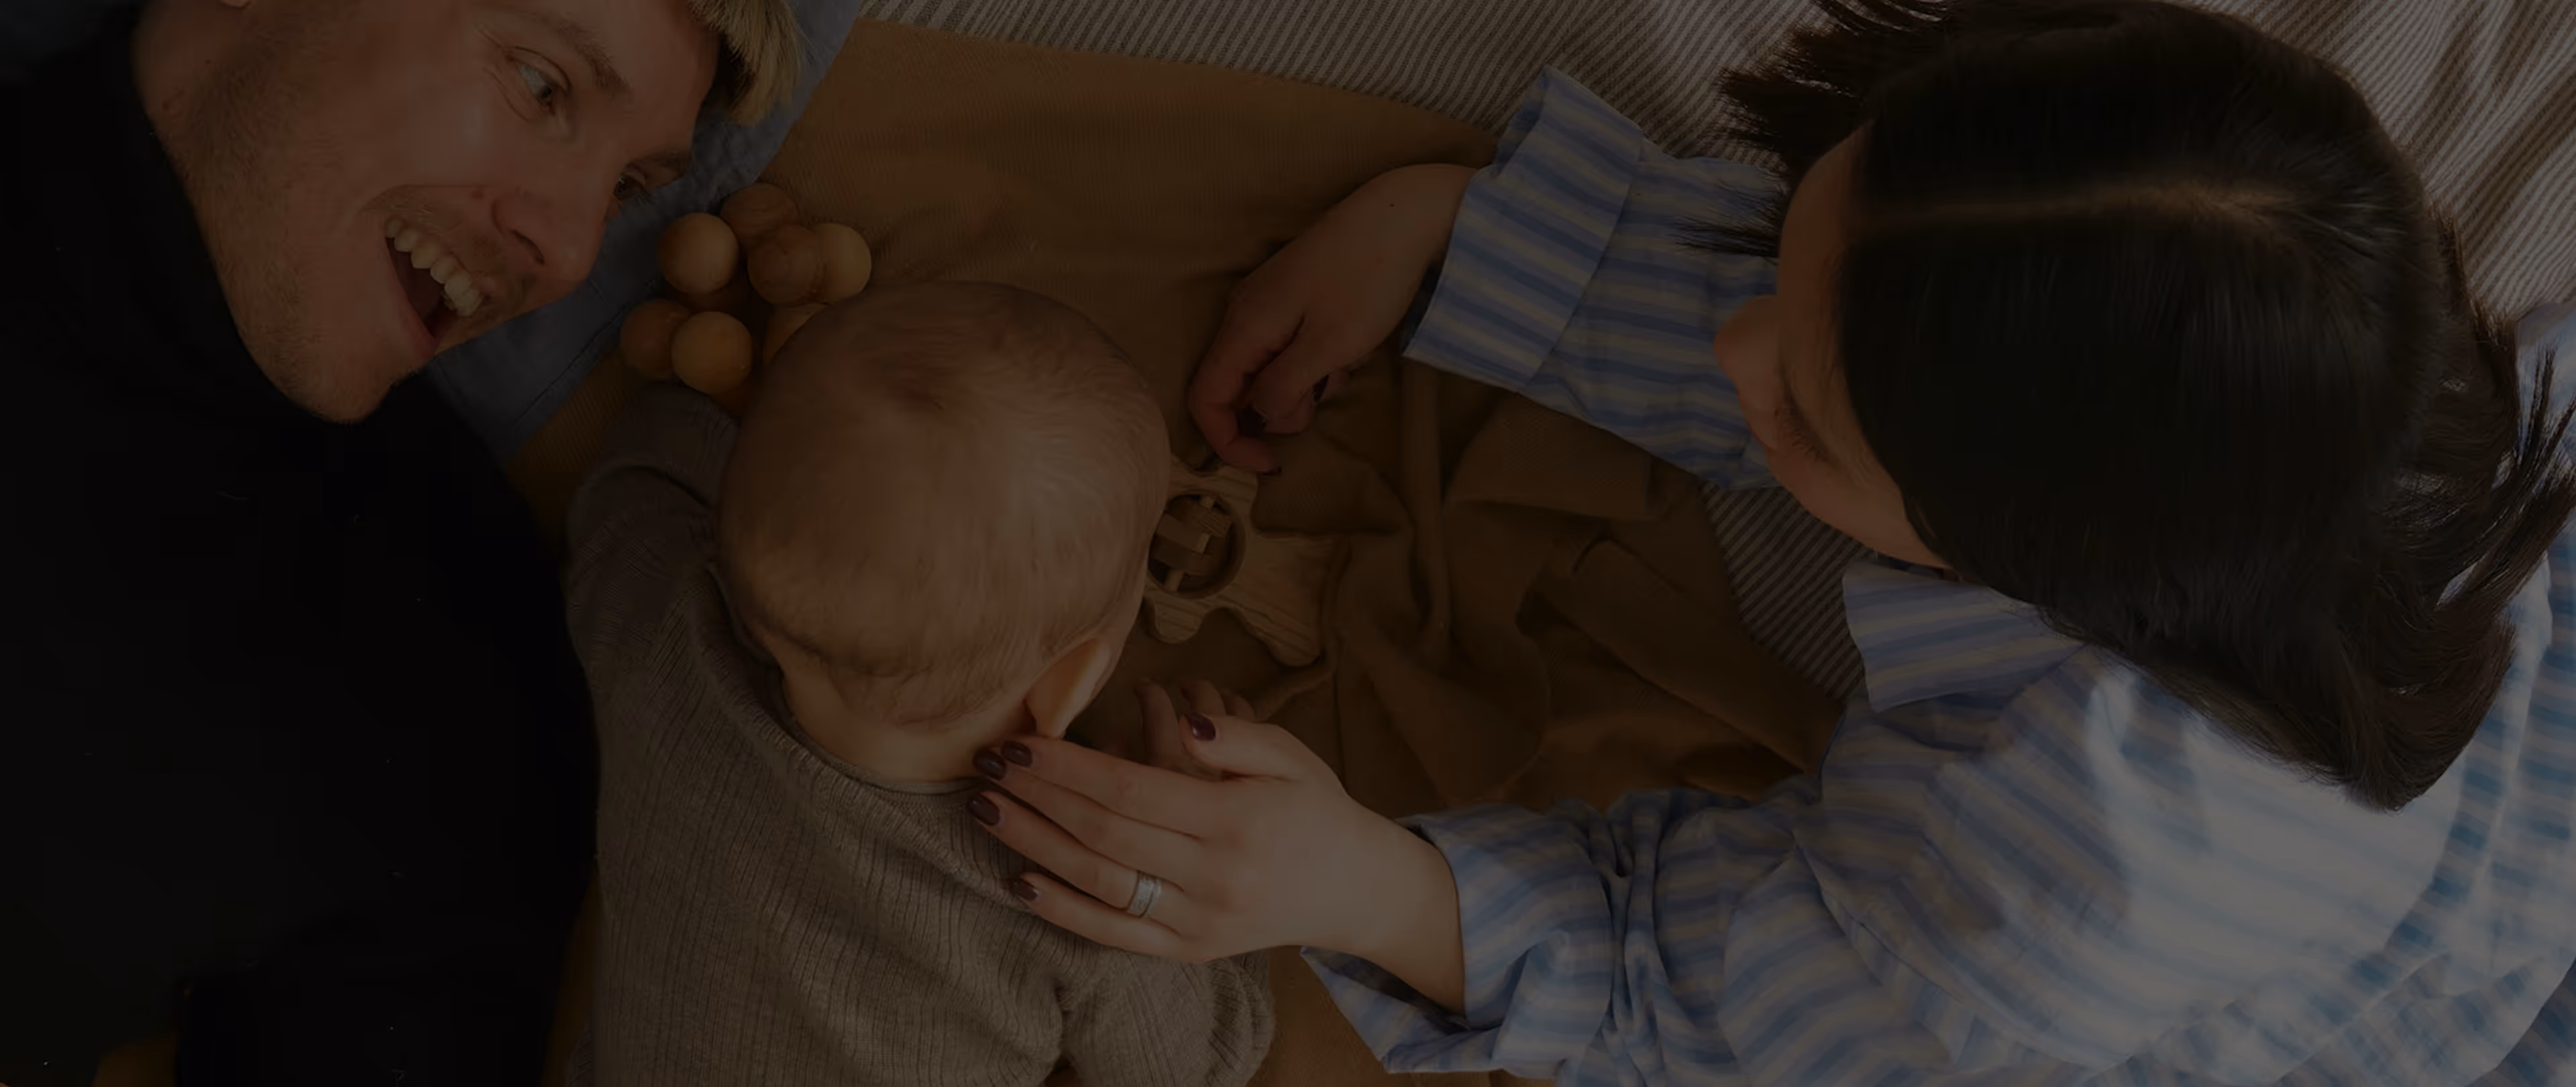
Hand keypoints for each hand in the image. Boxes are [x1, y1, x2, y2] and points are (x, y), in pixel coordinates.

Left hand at [971, 685, 1465, 1009]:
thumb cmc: (1315, 810)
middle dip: (1036, 795)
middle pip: (1104, 832)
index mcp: (1237, 820)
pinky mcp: (1189, 951)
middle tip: (986, 763)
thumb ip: (1237, 736)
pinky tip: (1019, 881)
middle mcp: (1214, 876)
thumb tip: (1182, 720)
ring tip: (985, 810)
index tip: (1020, 741)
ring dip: (1033, 845)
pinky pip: (1115, 936)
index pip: (1131, 789)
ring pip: (1099, 882)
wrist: (1354, 889)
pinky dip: (1063, 911)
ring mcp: (1199, 921)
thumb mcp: (1291, 757)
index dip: (1067, 766)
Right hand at [1191, 164, 1475, 470]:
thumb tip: (1261, 415)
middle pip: (1237, 386)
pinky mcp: (1294, 295)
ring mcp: (1269, 301)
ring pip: (1266, 368)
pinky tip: (1349, 345)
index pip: (1205, 398)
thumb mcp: (1329, 347)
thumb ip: (1285, 388)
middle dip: (1277, 408)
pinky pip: (1288, 346)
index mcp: (1244, 325)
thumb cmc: (1369, 280)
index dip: (1228, 441)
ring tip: (1346, 362)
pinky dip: (1314, 360)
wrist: (1405, 214)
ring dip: (1302, 383)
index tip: (1270, 465)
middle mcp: (1245, 312)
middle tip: (1327, 394)